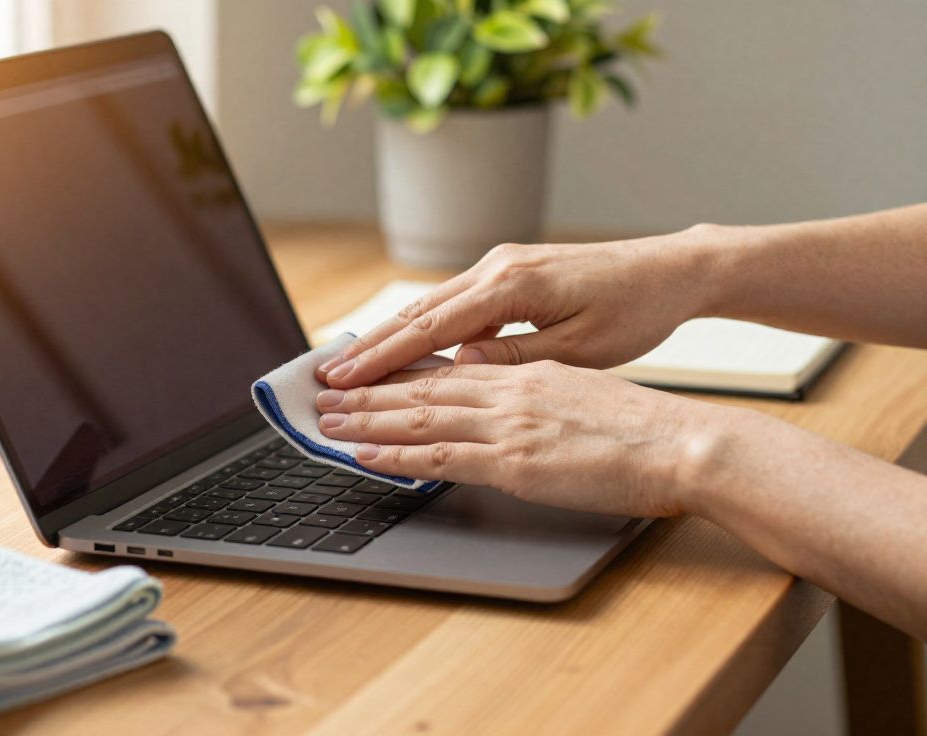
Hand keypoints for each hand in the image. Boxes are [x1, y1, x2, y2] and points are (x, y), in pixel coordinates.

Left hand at [315, 361, 710, 517]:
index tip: (366, 373)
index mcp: (527, 372)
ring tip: (327, 421)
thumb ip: (532, 386)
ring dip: (367, 419)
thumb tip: (491, 385)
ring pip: (420, 416)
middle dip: (367, 390)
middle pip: (422, 386)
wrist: (684, 443)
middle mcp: (509, 389)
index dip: (400, 371)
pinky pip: (441, 456)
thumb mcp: (581, 388)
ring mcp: (509, 423)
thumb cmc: (644, 425)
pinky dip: (397, 456)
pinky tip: (366, 457)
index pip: (447, 368)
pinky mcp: (515, 460)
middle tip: (324, 393)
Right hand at [317, 227, 719, 388]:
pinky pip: (452, 303)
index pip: (430, 328)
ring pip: (429, 306)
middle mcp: (497, 267)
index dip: (382, 359)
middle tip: (326, 377)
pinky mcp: (508, 273)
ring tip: (351, 366)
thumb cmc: (634, 310)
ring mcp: (500, 265)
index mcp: (512, 285)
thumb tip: (460, 367)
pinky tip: (403, 349)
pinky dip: (420, 327)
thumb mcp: (580, 349)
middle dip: (369, 348)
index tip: (345, 380)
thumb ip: (516, 359)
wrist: (669, 270)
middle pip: (416, 313)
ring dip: (389, 338)